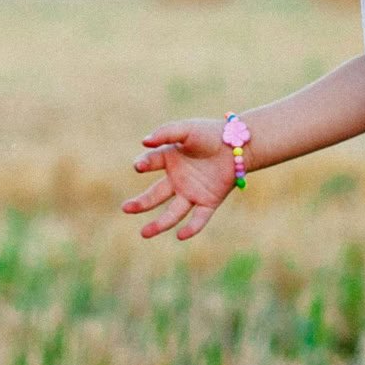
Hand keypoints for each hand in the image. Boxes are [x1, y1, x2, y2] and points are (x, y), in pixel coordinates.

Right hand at [121, 117, 236, 240]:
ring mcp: (192, 192)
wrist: (238, 144)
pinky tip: (181, 235)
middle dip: (141, 203)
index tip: (139, 166)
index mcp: (169, 159)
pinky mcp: (208, 202)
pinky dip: (191, 228)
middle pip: (155, 195)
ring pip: (173, 212)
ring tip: (144, 233)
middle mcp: (177, 179)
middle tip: (125, 208)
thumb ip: (166, 133)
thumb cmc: (210, 133)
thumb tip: (144, 141)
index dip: (144, 164)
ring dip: (159, 224)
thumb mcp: (187, 129)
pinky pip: (198, 218)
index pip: (151, 163)